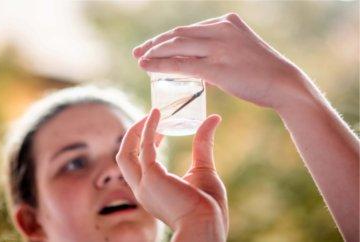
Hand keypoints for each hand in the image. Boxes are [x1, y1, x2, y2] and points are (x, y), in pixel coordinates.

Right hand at [116, 109, 226, 240]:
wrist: (208, 225)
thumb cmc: (208, 205)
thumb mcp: (203, 168)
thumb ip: (203, 143)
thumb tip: (214, 119)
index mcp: (152, 191)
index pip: (137, 164)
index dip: (145, 143)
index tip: (161, 127)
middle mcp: (142, 189)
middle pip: (125, 157)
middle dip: (134, 135)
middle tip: (152, 116)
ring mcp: (144, 184)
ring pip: (126, 153)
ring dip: (136, 131)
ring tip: (153, 113)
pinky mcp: (152, 177)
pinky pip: (145, 147)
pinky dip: (149, 128)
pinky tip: (157, 114)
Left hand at [133, 13, 309, 109]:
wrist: (285, 84)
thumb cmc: (263, 72)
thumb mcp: (241, 50)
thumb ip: (219, 51)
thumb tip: (198, 64)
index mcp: (226, 22)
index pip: (188, 29)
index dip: (167, 37)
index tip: (153, 46)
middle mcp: (221, 30)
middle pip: (178, 34)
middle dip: (155, 43)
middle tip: (139, 52)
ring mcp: (219, 48)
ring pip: (177, 46)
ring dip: (154, 53)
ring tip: (139, 60)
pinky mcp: (218, 68)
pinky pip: (182, 64)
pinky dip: (161, 65)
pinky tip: (147, 67)